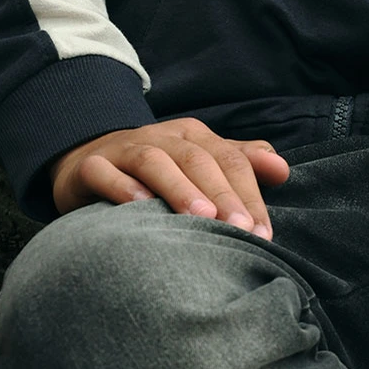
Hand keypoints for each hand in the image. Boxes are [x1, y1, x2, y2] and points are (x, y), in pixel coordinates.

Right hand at [51, 119, 289, 236]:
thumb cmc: (154, 173)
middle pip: (197, 160)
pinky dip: (124, 188)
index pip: (229, 159)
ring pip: (154, 162)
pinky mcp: (90, 167)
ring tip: (201, 218)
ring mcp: (122, 150)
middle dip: (222, 195)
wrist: (86, 162)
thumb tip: (282, 168)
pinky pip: (105, 174)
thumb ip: (239, 163)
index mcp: (191, 136)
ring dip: (179, 188)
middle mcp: (160, 138)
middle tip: (240, 229)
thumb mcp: (198, 163)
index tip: (264, 232)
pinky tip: (141, 207)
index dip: (249, 194)